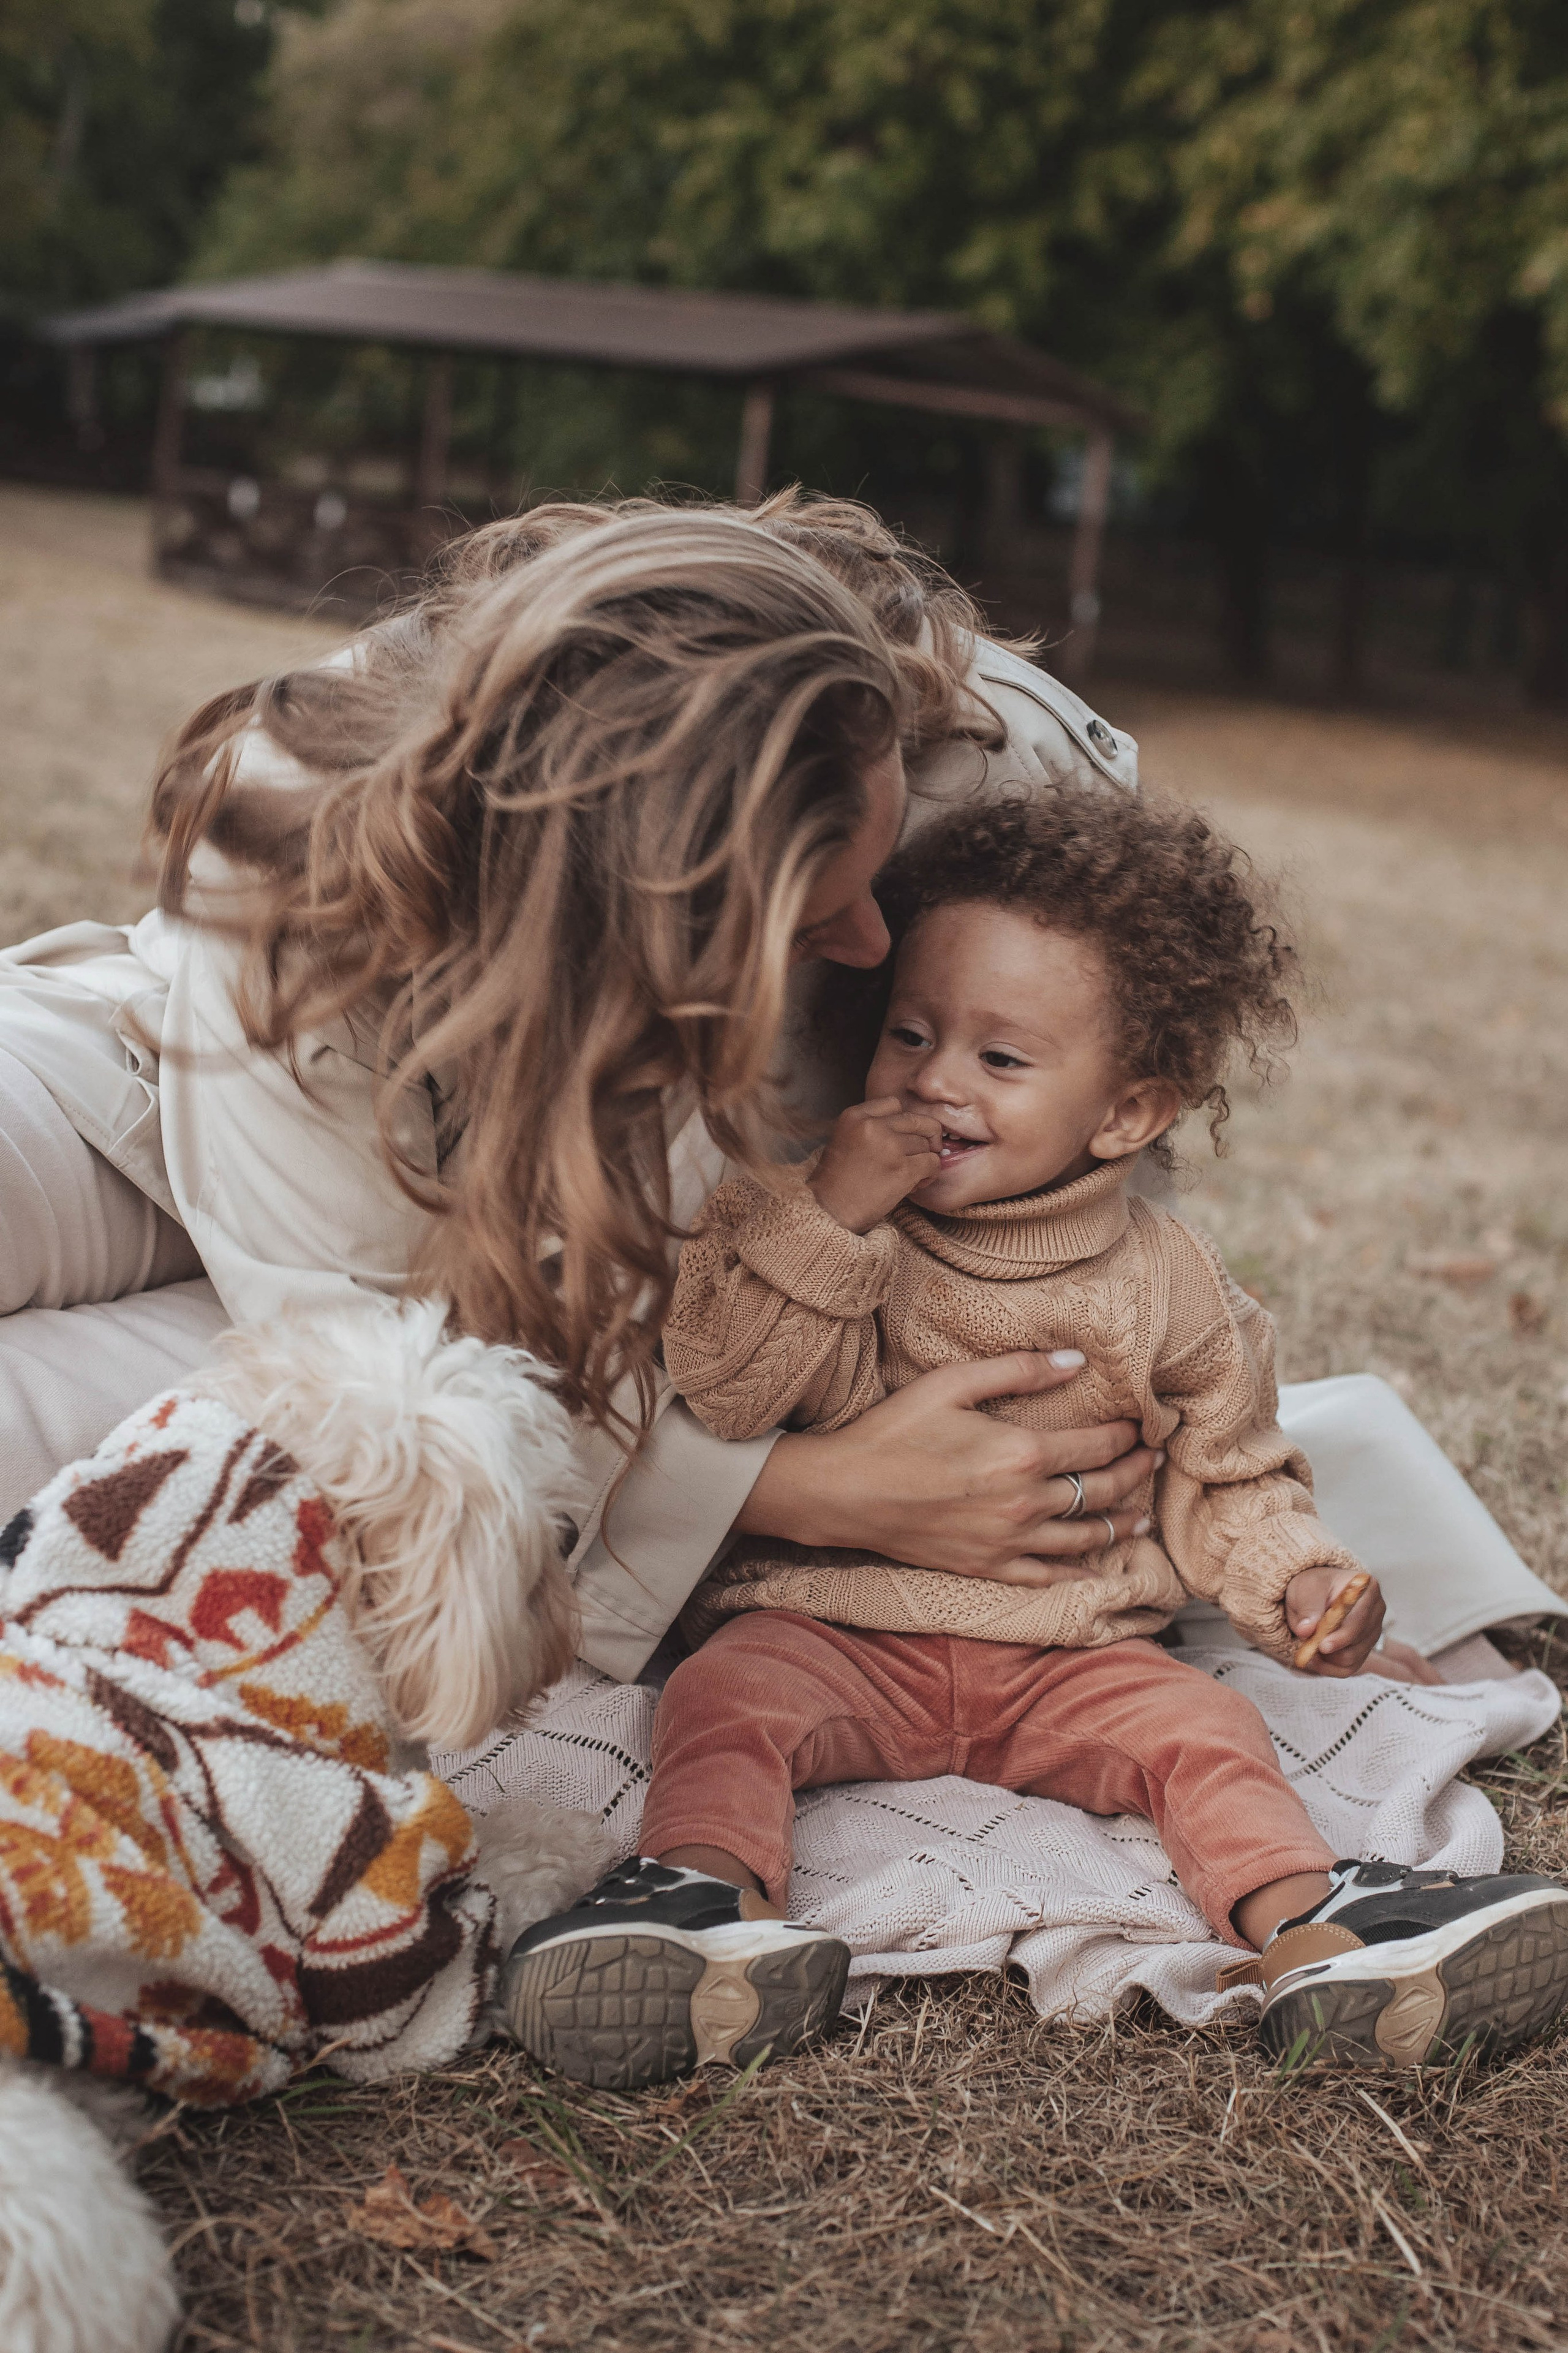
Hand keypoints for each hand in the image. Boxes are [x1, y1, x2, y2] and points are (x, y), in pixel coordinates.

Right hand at [734, 1351, 1158, 1585]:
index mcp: (1022, 1453)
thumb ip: (1019, 1370)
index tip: (1141, 1426)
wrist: (847, 1492)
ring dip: (1120, 1525)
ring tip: (1141, 1516)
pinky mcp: (988, 1567)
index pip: (1097, 1447)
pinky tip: (1094, 1564)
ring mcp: (1009, 1542)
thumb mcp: (953, 1383)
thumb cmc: (896, 1431)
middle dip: (1135, 1475)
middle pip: (1101, 1491)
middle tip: (1154, 1462)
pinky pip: (1047, 1575)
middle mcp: (1025, 1503)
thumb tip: (1074, 1360)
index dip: (1126, 1436)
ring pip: (1084, 1538)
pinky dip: (1078, 1570)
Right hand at [809, 1097, 941, 1232]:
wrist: (830, 1211)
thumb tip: (910, 1127)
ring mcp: (889, 1146)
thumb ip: (871, 1125)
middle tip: (921, 1153)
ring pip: (927, 1145)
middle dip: (925, 1138)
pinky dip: (930, 1174)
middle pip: (918, 1121)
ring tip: (910, 1176)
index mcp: (854, 1116)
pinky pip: (932, 1163)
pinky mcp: (903, 1170)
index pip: (894, 1104)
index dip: (902, 1122)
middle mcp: (872, 1126)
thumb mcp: (845, 1138)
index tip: (900, 1139)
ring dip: (925, 1161)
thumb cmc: (837, 1181)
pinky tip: (917, 1183)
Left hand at [1286, 1566, 1385, 1676]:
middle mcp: (1376, 1611)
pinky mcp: (1364, 1649)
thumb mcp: (1304, 1590)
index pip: (1359, 1619)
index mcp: (1367, 1589)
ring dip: (1327, 1658)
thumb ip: (1308, 1608)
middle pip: (1358, 1642)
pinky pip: (1349, 1668)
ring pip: (1352, 1658)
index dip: (1342, 1636)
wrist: (1313, 1594)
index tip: (1322, 1646)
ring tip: (1308, 1647)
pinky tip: (1316, 1658)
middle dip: (1331, 1649)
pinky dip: (1330, 1667)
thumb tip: (1306, 1630)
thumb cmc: (1312, 1587)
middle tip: (1307, 1648)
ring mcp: (1373, 1632)